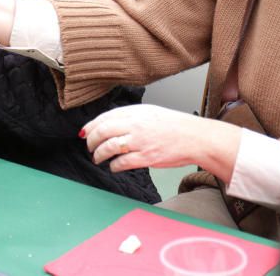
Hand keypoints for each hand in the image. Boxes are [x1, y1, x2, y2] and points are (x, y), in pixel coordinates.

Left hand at [82, 105, 241, 182]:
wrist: (194, 137)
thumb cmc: (173, 125)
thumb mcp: (149, 113)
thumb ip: (129, 116)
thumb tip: (107, 124)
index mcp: (135, 112)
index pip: (104, 117)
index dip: (91, 126)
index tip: (84, 133)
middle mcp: (135, 125)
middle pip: (102, 132)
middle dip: (91, 141)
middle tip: (89, 147)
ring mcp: (140, 141)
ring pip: (108, 147)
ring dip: (99, 154)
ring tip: (98, 158)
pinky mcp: (146, 157)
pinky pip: (122, 163)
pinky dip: (113, 166)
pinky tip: (113, 167)